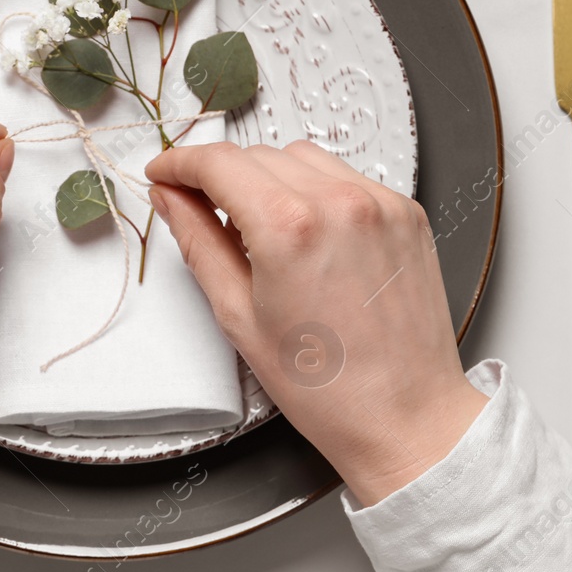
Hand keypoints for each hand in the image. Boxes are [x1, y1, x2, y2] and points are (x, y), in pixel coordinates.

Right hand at [145, 141, 485, 506]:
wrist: (406, 416)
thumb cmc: (327, 385)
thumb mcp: (238, 315)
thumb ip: (197, 242)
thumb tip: (171, 199)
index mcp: (290, 228)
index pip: (218, 162)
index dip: (179, 162)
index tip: (165, 173)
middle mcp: (340, 202)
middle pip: (257, 154)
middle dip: (222, 176)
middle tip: (203, 211)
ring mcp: (380, 204)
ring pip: (302, 158)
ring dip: (269, 179)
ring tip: (262, 232)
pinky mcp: (406, 212)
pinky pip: (345, 177)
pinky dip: (316, 193)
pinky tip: (309, 237)